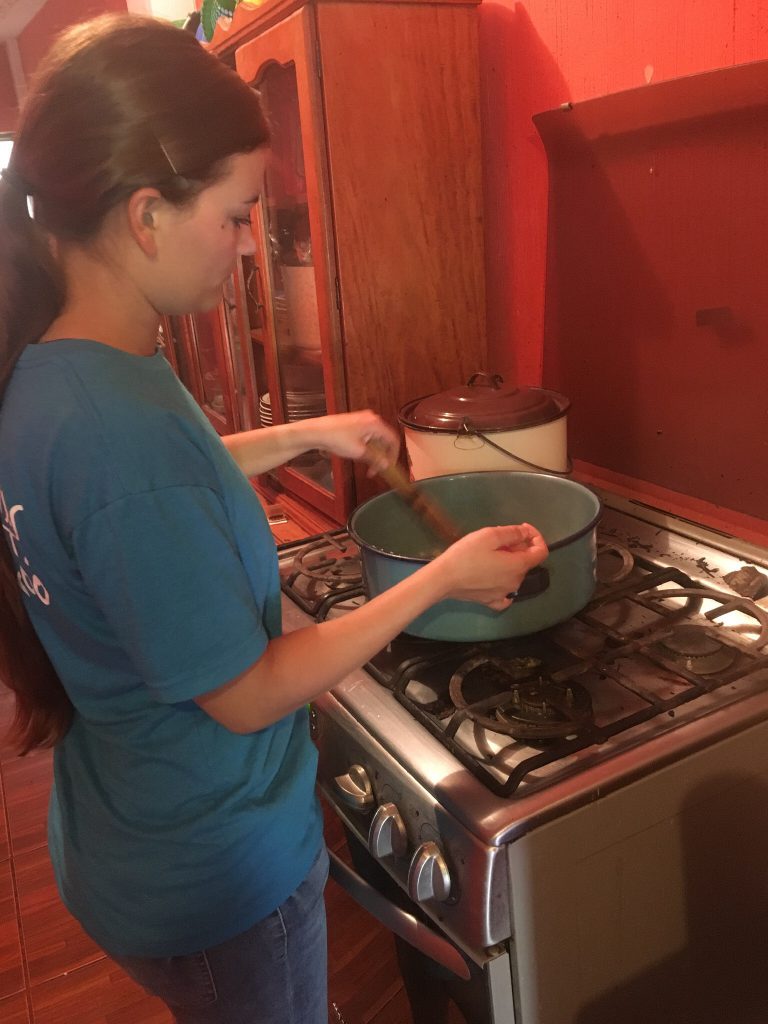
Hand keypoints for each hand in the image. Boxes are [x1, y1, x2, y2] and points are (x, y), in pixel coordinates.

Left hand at [309, 410, 399, 474]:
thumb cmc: (338, 440)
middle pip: (383, 440)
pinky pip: (365, 437)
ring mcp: (361, 420)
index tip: (388, 468)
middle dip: (380, 457)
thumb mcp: (359, 452)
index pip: (393, 440)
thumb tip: (387, 465)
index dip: (393, 456)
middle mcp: (371, 419)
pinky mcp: (353, 423)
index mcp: (376, 424)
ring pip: (374, 440)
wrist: (315, 432)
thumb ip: (376, 459)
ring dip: (372, 454)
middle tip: (373, 471)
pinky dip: (364, 448)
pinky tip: (356, 456)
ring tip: (364, 465)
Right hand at [433, 523, 547, 611]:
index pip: (541, 552)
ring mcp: (504, 595)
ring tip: (490, 553)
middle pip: (526, 562)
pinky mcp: (491, 602)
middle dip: (518, 548)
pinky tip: (496, 578)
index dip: (536, 537)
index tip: (523, 529)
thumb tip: (526, 533)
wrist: (443, 579)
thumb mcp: (490, 535)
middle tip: (498, 538)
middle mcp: (516, 583)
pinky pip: (506, 594)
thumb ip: (512, 533)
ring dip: (509, 562)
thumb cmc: (466, 555)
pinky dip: (505, 583)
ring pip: (515, 575)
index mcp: (518, 566)